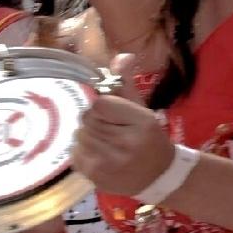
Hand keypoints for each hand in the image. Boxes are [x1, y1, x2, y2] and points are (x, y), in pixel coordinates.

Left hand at [72, 55, 175, 194]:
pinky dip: (83, 150)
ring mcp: (108, 161)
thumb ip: (126, 84)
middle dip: (96, 121)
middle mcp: (124, 143)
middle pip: (87, 118)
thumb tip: (122, 56)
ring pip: (79, 134)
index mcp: (141, 122)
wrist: (158, 176)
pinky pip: (74, 152)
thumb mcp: (143, 110)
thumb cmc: (149, 139)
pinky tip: (99, 154)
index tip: (115, 114)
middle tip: (111, 129)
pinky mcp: (94, 175)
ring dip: (88, 135)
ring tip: (106, 142)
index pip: (101, 103)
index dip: (104, 106)